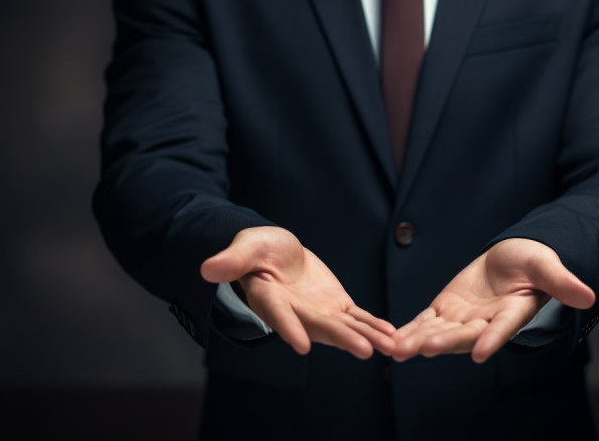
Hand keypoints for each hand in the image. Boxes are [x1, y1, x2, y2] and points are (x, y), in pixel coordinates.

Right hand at [201, 227, 395, 358]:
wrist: (277, 250)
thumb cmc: (256, 248)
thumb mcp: (245, 247)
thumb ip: (232, 260)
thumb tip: (207, 269)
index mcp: (269, 298)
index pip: (279, 315)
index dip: (290, 328)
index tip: (302, 345)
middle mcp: (296, 312)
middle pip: (320, 327)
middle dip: (344, 338)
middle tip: (366, 350)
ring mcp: (318, 310)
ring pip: (344, 326)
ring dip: (367, 336)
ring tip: (391, 346)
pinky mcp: (336, 304)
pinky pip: (357, 317)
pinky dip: (373, 324)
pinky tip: (391, 334)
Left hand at [392, 238, 594, 362]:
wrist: (512, 257)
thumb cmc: (533, 261)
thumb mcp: (546, 266)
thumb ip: (562, 283)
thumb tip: (589, 296)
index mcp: (513, 312)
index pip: (503, 328)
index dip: (492, 339)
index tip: (481, 353)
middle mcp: (486, 322)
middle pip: (465, 334)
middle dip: (445, 341)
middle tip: (426, 348)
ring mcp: (464, 317)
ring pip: (440, 331)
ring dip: (419, 340)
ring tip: (397, 349)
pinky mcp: (445, 309)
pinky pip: (425, 321)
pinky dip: (409, 330)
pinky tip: (390, 339)